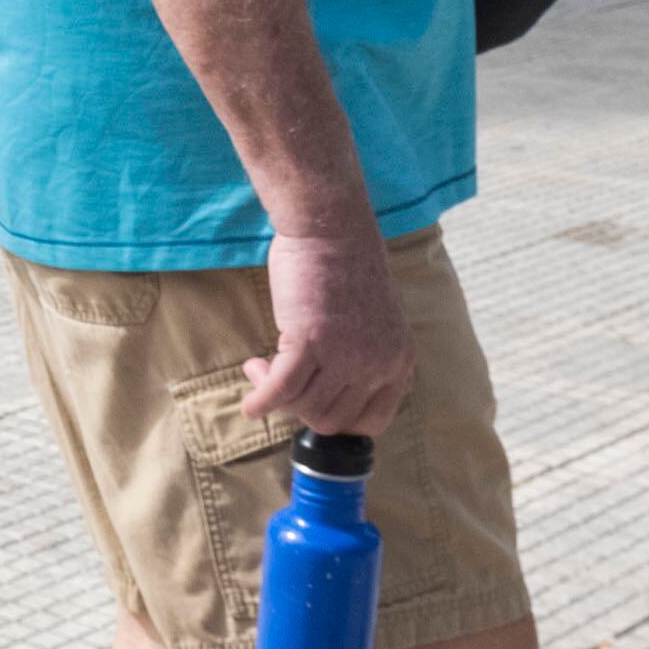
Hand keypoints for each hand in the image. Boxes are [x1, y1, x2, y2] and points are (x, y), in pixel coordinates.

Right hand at [241, 226, 413, 437]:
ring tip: (260, 367)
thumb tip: (326, 394)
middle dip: (299, 408)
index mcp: (398, 361)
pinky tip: (250, 405)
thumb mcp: (375, 322)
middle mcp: (378, 364)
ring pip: (304, 407)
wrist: (330, 226)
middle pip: (331, 420)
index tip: (314, 402)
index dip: (337, 418)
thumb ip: (363, 358)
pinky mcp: (310, 341)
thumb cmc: (345, 266)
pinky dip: (260, 401)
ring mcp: (345, 355)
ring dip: (276, 396)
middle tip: (278, 380)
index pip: (371, 421)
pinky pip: (280, 390)